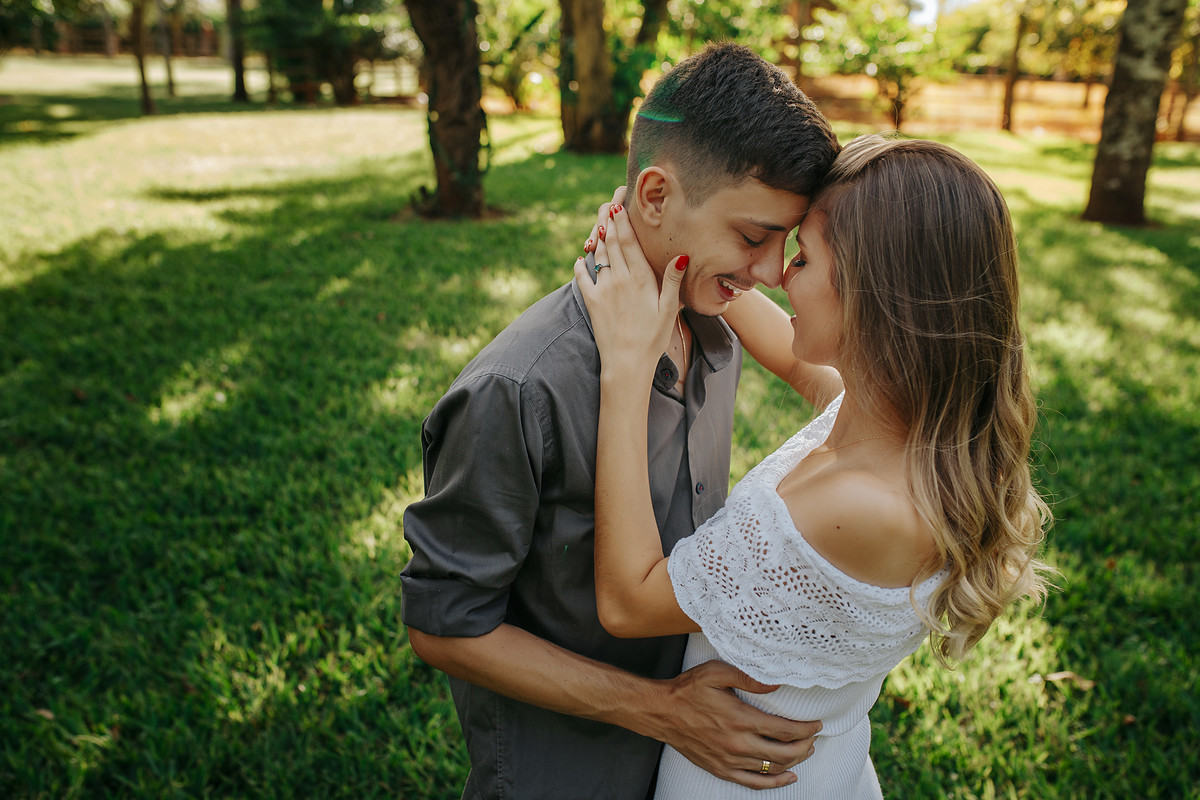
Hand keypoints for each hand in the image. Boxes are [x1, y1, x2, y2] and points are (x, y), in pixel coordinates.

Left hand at [574, 197, 687, 381]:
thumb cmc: (652, 338)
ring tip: (598, 224)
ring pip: (599, 255)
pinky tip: (580, 258)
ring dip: (598, 238)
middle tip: (607, 204)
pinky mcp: (591, 302)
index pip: (629, 242)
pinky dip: (580, 265)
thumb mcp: (669, 309)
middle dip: (609, 221)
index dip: (623, 221)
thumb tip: (681, 255)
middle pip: (612, 243)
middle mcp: (619, 279)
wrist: (626, 363)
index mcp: (640, 278)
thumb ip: (672, 280)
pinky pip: (582, 277)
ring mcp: (603, 289)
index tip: (619, 204)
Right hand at [653, 661, 819, 789]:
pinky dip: (774, 782)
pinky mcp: (721, 769)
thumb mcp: (716, 673)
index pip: (784, 730)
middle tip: (814, 737)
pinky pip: (754, 783)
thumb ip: (748, 677)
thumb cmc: (688, 690)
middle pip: (784, 753)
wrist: (661, 712)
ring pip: (772, 769)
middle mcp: (738, 744)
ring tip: (805, 751)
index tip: (817, 724)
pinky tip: (788, 776)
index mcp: (740, 719)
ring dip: (795, 762)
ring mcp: (730, 760)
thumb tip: (776, 683)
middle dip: (806, 746)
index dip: (806, 729)